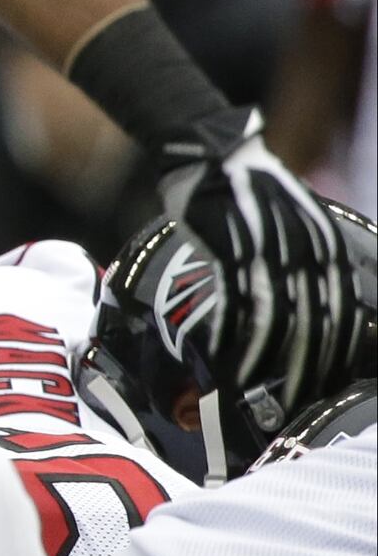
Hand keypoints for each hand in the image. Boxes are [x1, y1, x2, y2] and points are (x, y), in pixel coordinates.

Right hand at [148, 113, 364, 451]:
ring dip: (267, 362)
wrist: (214, 154)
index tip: (323, 383)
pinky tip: (225, 359)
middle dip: (304, 368)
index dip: (335, 352)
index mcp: (325, 244)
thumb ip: (308, 260)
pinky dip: (233, 336)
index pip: (341, 310)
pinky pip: (237, 303)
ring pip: (277, 319)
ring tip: (256, 390)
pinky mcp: (229, 249)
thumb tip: (309, 307)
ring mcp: (266, 250)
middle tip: (293, 401)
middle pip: (314, 323)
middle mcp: (303, 250)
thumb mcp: (299, 222)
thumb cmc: (252, 190)